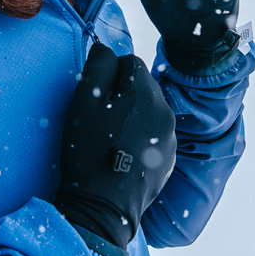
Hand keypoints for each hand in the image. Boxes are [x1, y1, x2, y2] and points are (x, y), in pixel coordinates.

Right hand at [54, 43, 176, 250]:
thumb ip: (97, 67)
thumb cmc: (89, 151)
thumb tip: (104, 48)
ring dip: (133, 115)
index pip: (130, 62)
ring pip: (151, 111)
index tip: (95, 95)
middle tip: (100, 118)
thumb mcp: (83, 103)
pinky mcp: (170, 159)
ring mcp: (171, 137)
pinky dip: (141, 138)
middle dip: (123, 93)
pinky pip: (155, 136)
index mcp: (145, 93)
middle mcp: (165, 111)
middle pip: (144, 86)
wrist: (104, 207)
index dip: (109, 73)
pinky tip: (122, 153)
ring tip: (111, 138)